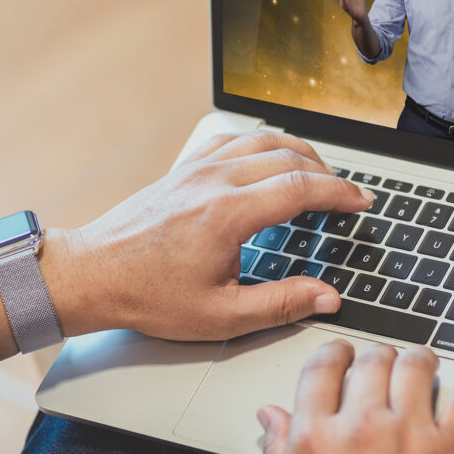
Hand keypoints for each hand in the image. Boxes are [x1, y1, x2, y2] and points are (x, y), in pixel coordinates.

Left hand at [47, 131, 373, 340]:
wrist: (92, 274)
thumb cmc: (148, 296)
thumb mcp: (221, 316)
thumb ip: (281, 304)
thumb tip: (327, 297)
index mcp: (227, 214)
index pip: (300, 188)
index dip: (340, 192)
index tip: (361, 201)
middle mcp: (214, 181)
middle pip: (289, 157)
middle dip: (328, 173)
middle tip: (348, 195)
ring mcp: (198, 168)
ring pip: (263, 140)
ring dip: (300, 152)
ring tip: (320, 174)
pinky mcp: (185, 168)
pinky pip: (233, 138)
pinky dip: (264, 143)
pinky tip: (272, 157)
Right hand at [259, 341, 453, 453]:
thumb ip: (278, 452)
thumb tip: (270, 415)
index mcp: (316, 439)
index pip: (323, 367)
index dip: (335, 353)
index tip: (344, 355)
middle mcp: (362, 429)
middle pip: (374, 359)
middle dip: (379, 356)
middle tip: (385, 364)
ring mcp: (409, 436)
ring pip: (417, 364)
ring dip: (421, 360)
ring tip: (424, 366)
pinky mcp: (451, 452)